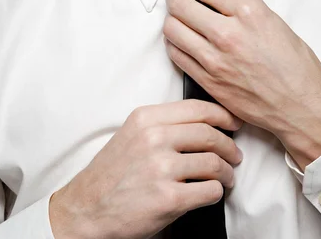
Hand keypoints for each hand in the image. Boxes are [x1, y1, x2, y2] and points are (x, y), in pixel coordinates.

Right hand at [49, 100, 242, 238]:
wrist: (86, 211)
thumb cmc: (111, 174)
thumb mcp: (131, 134)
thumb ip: (163, 123)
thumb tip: (204, 122)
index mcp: (146, 118)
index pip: (196, 108)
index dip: (222, 115)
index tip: (233, 122)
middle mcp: (154, 138)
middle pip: (209, 134)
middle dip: (229, 146)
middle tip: (235, 155)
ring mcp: (161, 168)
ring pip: (213, 163)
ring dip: (227, 172)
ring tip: (227, 177)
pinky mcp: (168, 198)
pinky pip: (209, 191)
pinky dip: (216, 193)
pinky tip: (212, 193)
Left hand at [163, 0, 320, 168]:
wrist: (300, 107)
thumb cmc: (295, 66)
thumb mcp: (276, 21)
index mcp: (248, 13)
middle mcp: (228, 34)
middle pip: (180, 5)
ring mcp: (215, 60)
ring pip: (172, 30)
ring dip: (171, 19)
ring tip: (178, 18)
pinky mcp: (208, 81)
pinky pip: (177, 55)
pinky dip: (174, 43)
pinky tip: (182, 40)